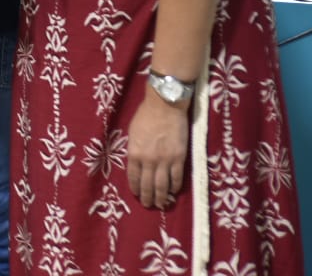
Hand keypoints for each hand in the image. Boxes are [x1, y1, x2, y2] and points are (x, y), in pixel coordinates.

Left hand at [126, 88, 189, 208]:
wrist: (165, 106)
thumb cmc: (145, 116)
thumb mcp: (133, 133)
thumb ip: (134, 149)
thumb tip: (135, 162)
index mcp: (134, 153)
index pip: (133, 177)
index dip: (135, 188)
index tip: (137, 195)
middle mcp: (148, 160)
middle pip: (148, 185)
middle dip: (148, 197)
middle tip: (149, 205)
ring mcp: (165, 160)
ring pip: (163, 186)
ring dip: (161, 197)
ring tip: (161, 204)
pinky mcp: (179, 158)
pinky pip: (177, 178)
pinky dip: (175, 187)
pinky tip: (173, 192)